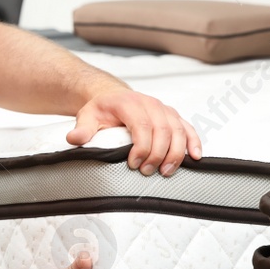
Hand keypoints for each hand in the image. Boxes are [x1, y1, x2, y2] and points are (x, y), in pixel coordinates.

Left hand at [66, 87, 201, 176]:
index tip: (133, 164)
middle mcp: (150, 103)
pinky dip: (193, 142)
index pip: (141, 125)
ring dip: (175, 153)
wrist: (112, 97)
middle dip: (157, 154)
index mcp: (129, 102)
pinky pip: (188, 128)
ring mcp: (163, 109)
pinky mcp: (173, 116)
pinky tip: (195, 157)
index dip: (141, 147)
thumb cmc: (102, 109)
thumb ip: (83, 129)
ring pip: (177, 130)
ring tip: (166, 172)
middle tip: (147, 171)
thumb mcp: (87, 116)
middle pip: (162, 130)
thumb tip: (74, 139)